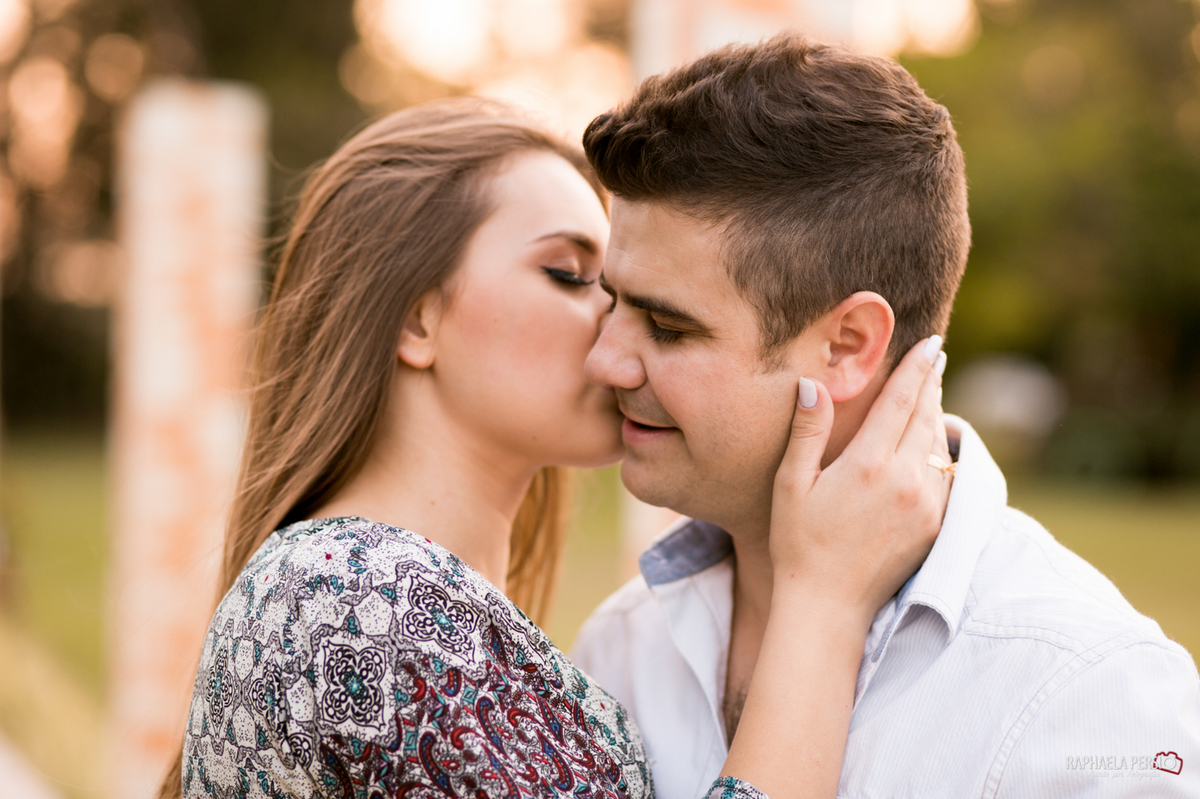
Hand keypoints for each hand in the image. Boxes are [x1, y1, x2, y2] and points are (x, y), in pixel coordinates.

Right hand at [768, 335, 950, 631]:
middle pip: (927, 417)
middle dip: (930, 384)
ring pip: (939, 446)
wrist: (828, 606)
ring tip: (931, 395)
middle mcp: (907, 481)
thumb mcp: (792, 484)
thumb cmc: (798, 543)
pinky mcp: (936, 527)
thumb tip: (812, 384)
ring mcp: (927, 505)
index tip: (931, 343)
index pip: (902, 401)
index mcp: (869, 465)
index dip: (917, 368)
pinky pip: (947, 476)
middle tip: (935, 358)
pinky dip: (940, 452)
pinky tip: (932, 444)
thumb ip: (807, 431)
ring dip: (936, 416)